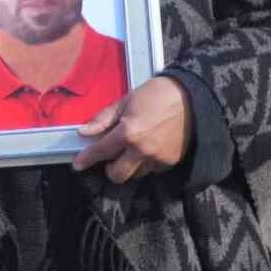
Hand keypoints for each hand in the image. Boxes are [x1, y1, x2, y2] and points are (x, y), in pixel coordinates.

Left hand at [72, 76, 192, 183]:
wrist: (193, 98)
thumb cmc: (157, 94)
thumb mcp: (126, 101)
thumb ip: (103, 119)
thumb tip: (84, 132)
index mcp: (129, 133)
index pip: (101, 151)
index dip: (86, 159)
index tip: (77, 164)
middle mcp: (143, 150)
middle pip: (118, 175)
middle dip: (110, 168)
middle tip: (110, 157)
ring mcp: (159, 158)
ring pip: (136, 174)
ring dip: (130, 165)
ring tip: (133, 149)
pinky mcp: (172, 162)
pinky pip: (152, 170)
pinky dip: (146, 163)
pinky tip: (148, 147)